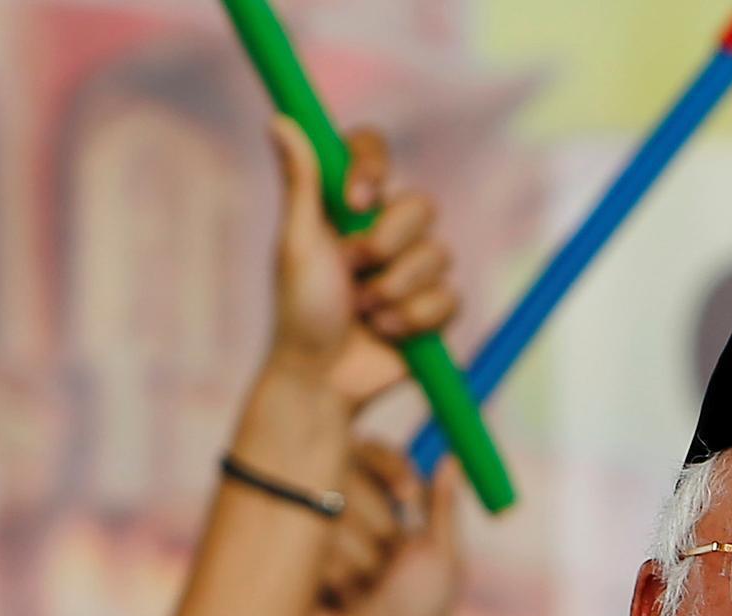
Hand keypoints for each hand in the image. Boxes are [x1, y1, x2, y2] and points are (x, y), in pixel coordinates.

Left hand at [265, 117, 459, 407]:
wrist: (322, 378)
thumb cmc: (300, 312)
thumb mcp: (297, 244)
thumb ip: (301, 183)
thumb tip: (280, 120)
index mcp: (346, 205)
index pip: (373, 151)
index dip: (372, 168)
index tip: (355, 199)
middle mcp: (384, 230)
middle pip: (421, 205)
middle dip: (387, 243)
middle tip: (353, 271)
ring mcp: (413, 271)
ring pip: (439, 255)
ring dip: (396, 288)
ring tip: (364, 312)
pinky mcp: (435, 310)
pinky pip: (450, 298)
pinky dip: (415, 318)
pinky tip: (387, 333)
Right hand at [307, 442, 466, 615]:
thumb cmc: (416, 611)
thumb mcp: (440, 559)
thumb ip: (443, 507)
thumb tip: (453, 457)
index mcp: (379, 504)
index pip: (373, 452)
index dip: (390, 467)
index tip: (408, 495)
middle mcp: (340, 508)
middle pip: (346, 472)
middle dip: (378, 526)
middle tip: (389, 562)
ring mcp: (309, 531)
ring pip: (331, 511)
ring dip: (358, 559)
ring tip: (364, 592)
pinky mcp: (286, 557)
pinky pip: (307, 543)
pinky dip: (333, 575)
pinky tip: (339, 601)